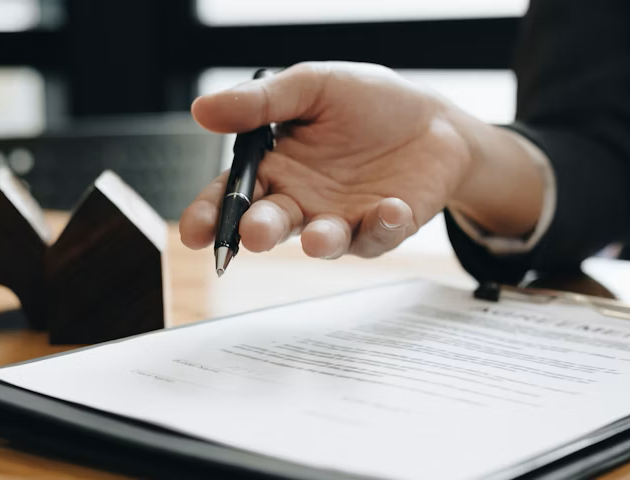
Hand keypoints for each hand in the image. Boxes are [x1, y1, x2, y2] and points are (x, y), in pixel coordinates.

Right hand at [180, 62, 480, 258]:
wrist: (434, 120)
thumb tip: (202, 109)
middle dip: (259, 232)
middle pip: (271, 225)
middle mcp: (302, 201)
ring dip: (321, 242)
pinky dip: (384, 226)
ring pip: (323, 242)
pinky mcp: (383, 229)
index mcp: (277, 168)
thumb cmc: (369, 103)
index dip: (210, 216)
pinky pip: (378, 236)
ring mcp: (342, 220)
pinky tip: (391, 206)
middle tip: (253, 234)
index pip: (232, 196)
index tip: (196, 233)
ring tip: (320, 237)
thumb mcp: (313, 87)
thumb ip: (261, 102)